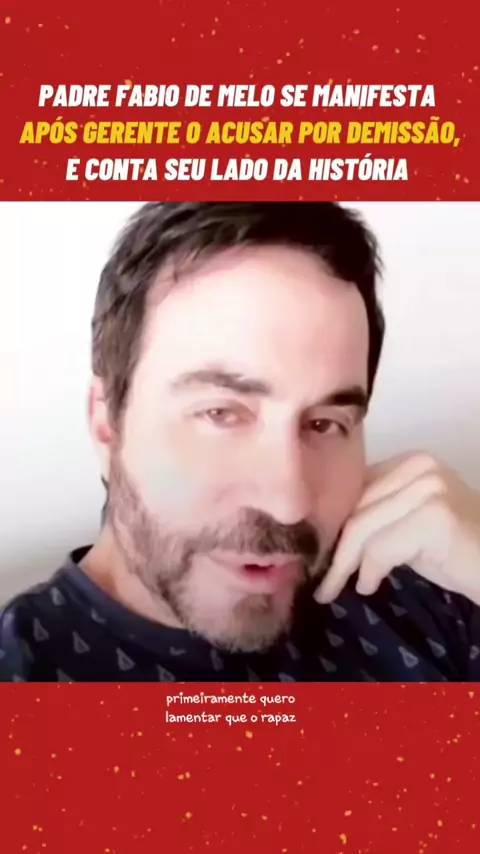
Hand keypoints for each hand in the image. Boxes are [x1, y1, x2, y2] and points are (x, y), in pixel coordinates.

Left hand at [315, 452, 479, 606]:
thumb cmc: (456, 551)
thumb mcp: (408, 524)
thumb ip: (377, 515)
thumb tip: (324, 531)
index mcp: (410, 461)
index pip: (355, 489)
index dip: (331, 523)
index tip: (315, 553)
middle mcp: (420, 466)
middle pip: (357, 508)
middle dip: (334, 548)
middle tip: (320, 581)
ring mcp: (430, 488)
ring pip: (364, 528)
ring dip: (344, 566)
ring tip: (336, 588)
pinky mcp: (435, 516)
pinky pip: (383, 548)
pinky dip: (370, 571)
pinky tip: (369, 586)